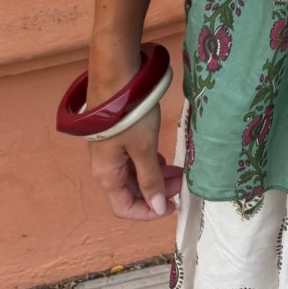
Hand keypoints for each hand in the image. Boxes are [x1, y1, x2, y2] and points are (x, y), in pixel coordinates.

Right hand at [88, 101, 183, 219]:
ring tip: (179, 171)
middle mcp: (106, 166)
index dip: (148, 212)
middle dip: (156, 192)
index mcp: (107, 175)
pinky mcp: (118, 136)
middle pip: (130, 191)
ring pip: (134, 174)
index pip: (124, 207)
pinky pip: (134, 159)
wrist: (116, 76)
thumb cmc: (129, 115)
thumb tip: (158, 208)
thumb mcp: (144, 149)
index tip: (173, 205)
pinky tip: (164, 159)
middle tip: (182, 183)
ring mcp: (111, 151)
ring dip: (156, 177)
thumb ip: (151, 179)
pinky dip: (150, 163)